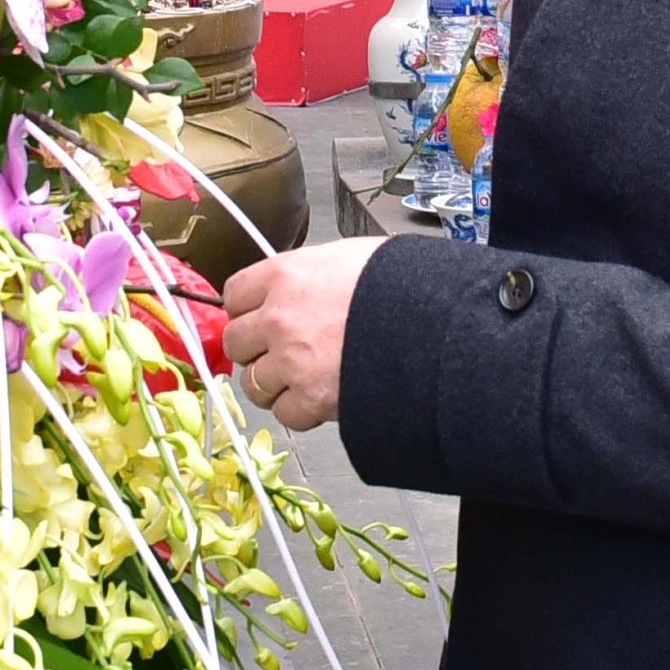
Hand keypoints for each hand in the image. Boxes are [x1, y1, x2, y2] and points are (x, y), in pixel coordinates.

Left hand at [220, 236, 385, 429]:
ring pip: (254, 382)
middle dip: (255, 348)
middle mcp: (279, 318)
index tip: (257, 316)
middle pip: (236, 342)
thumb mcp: (350, 256)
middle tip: (279, 350)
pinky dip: (300, 409)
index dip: (248, 308)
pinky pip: (285, 413)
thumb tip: (301, 284)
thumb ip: (312, 273)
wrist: (434, 323)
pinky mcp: (312, 399)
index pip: (235, 294)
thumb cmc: (401, 284)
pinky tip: (320, 395)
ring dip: (274, 383)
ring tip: (302, 377)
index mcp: (286, 275)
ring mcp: (292, 361)